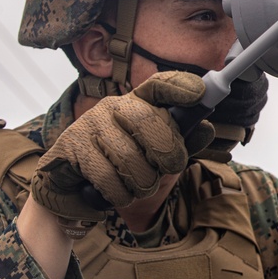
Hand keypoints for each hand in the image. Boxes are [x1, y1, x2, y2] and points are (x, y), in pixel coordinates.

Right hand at [30, 71, 214, 221]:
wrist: (76, 189)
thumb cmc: (127, 166)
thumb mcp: (159, 154)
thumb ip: (184, 142)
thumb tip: (206, 129)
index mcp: (139, 102)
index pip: (158, 85)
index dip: (178, 86)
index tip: (199, 94)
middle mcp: (113, 107)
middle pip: (148, 122)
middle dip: (168, 153)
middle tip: (168, 168)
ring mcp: (89, 124)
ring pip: (129, 156)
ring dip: (143, 182)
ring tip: (141, 186)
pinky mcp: (71, 147)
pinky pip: (107, 177)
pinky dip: (121, 194)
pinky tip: (119, 193)